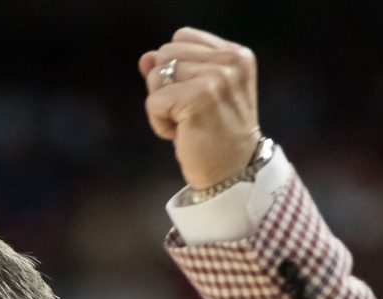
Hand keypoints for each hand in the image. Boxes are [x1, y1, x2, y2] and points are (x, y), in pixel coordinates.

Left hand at [137, 28, 259, 190]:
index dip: (176, 69)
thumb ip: (174, 70)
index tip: (195, 97)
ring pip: (156, 76)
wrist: (231, 175)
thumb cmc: (213, 136)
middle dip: (166, 87)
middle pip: (165, 53)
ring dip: (162, 106)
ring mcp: (217, 77)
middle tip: (191, 114)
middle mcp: (231, 60)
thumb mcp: (196, 95)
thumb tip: (145, 57)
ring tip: (187, 124)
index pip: (182, 37)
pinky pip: (153, 101)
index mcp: (237, 54)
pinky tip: (181, 135)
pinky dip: (159, 124)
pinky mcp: (199, 98)